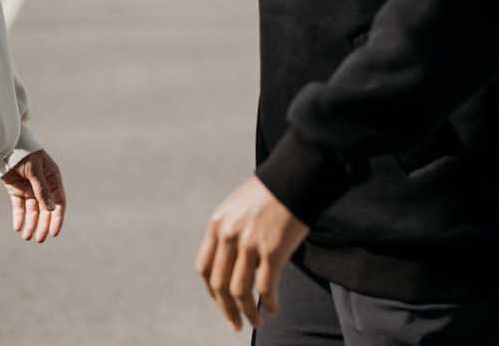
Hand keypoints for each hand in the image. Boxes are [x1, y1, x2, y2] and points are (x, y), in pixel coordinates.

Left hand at [0, 150, 65, 243]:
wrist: (5, 144)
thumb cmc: (24, 153)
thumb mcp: (35, 170)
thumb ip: (41, 189)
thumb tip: (51, 209)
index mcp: (52, 178)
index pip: (58, 202)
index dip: (57, 218)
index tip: (54, 233)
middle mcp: (43, 185)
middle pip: (45, 209)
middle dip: (43, 225)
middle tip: (39, 239)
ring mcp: (29, 188)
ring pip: (32, 210)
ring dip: (30, 224)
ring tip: (27, 237)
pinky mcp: (16, 190)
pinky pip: (19, 206)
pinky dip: (19, 217)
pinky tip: (18, 228)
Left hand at [195, 176, 310, 331]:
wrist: (294, 174)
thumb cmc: (271, 190)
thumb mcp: (239, 206)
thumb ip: (231, 230)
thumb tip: (234, 259)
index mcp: (217, 224)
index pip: (204, 268)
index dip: (212, 292)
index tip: (222, 303)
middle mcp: (228, 234)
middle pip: (219, 285)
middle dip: (227, 309)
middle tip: (236, 324)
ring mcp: (249, 243)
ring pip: (241, 291)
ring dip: (248, 312)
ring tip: (256, 321)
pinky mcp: (272, 250)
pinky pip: (265, 287)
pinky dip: (268, 303)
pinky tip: (273, 310)